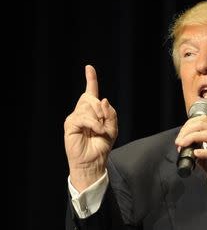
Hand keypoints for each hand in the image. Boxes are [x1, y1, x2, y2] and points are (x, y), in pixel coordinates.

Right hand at [64, 65, 117, 190]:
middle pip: (92, 98)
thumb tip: (103, 99)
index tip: (89, 67)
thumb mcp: (112, 129)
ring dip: (99, 119)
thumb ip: (110, 114)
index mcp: (92, 112)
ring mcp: (74, 118)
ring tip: (100, 131)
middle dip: (102, 110)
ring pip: (88, 107)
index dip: (90, 79)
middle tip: (104, 125)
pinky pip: (84, 117)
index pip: (90, 92)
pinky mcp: (70, 125)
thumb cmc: (101, 146)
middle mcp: (81, 112)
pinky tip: (97, 131)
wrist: (93, 162)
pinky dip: (94, 124)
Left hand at [175, 116, 206, 201]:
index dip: (187, 128)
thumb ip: (199, 156)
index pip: (201, 123)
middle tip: (179, 142)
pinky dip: (204, 151)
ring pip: (206, 133)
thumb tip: (187, 152)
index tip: (180, 140)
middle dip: (186, 131)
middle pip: (201, 124)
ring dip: (191, 138)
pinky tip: (196, 153)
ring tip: (183, 145)